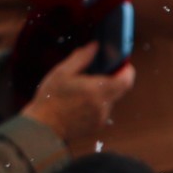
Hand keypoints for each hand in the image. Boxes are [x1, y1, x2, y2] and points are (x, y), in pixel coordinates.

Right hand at [19, 46, 136, 141]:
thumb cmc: (50, 97)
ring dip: (104, 91)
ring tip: (85, 87)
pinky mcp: (98, 126)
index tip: (123, 63)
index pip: (126, 80)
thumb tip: (95, 46)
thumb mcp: (62, 72)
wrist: (44, 126)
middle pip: (122, 89)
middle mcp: (103, 105)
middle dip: (116, 78)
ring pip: (112, 100)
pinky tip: (81, 101)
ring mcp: (102, 117)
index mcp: (96, 90)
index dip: (128, 70)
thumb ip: (81, 57)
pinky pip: (104, 110)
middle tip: (104, 70)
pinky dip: (98, 103)